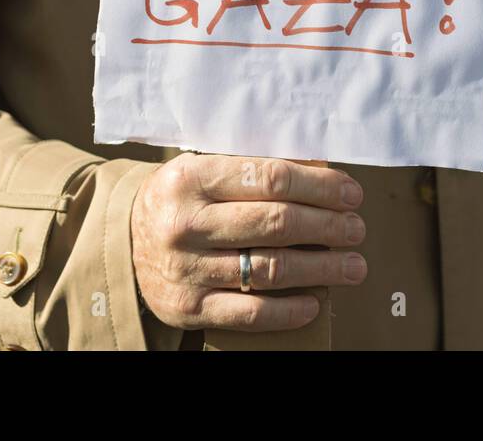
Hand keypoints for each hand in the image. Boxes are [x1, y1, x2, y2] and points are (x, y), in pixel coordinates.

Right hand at [130, 153, 366, 330]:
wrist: (126, 240)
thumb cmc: (182, 199)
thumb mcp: (203, 169)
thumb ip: (252, 168)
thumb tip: (322, 173)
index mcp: (191, 178)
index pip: (271, 178)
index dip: (320, 186)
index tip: (350, 193)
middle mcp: (185, 223)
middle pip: (276, 223)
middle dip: (328, 226)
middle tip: (356, 229)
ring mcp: (186, 269)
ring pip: (269, 269)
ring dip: (321, 268)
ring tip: (352, 265)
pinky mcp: (188, 309)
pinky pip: (250, 313)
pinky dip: (288, 310)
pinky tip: (315, 302)